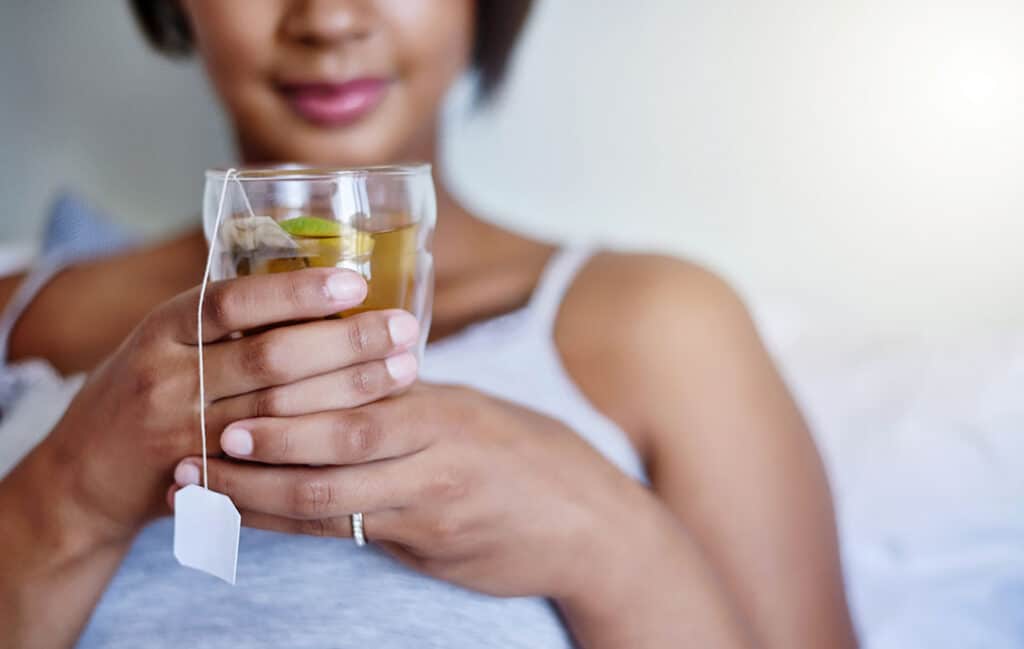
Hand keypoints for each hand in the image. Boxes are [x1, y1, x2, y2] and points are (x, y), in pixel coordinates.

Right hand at [37, 267, 419, 544]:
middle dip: (345, 342)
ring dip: (348, 390)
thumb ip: (227, 318)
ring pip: (277, 413)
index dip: (296, 291)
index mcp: (165, 327)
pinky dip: (320, 442)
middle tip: (405, 329)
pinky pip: (268, 462)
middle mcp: (169, 374)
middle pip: (269, 357)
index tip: (355, 282)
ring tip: (404, 369)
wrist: (81, 474)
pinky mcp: (196, 478)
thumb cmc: (144, 389)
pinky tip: (365, 426)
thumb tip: (316, 282)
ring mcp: (181, 431)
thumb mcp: (168, 340)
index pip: (233, 299)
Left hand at [171, 383, 651, 600]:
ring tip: (203, 488)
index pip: (357, 397)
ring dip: (259, 494)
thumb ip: (411, 403)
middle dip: (262, 447)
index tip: (233, 395)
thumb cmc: (527, 457)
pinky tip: (254, 522)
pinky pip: (351, 534)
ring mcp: (433, 504)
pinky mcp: (430, 544)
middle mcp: (437, 452)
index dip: (290, 402)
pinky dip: (295, 527)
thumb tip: (343, 387)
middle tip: (201, 442)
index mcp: (445, 406)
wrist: (587, 524)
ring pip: (332, 498)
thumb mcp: (474, 412)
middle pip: (336, 445)